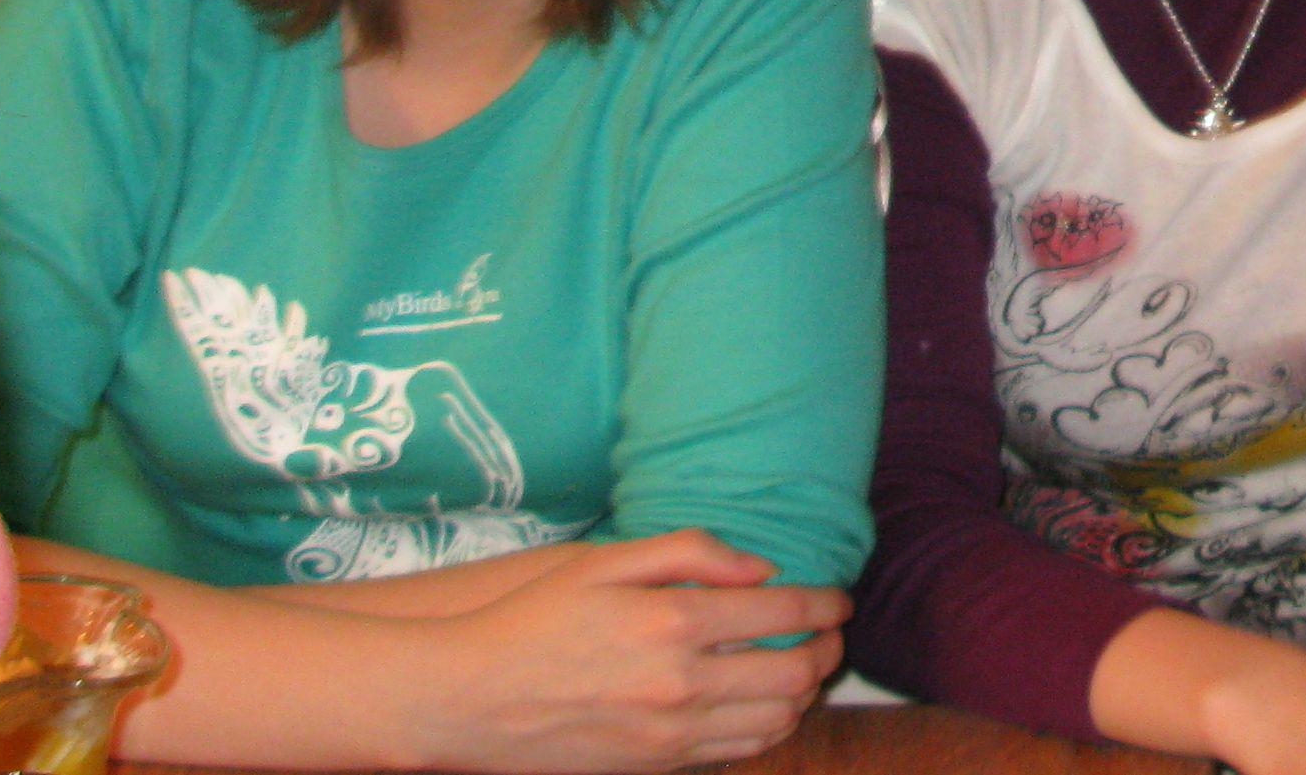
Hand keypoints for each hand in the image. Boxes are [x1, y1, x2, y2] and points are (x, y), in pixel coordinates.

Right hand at [413, 529, 846, 770]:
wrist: (468, 700)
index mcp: (672, 620)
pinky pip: (735, 754)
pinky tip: (763, 706)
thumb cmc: (533, 619)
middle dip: (826, 650)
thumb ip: (689, 553)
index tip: (837, 598)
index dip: (823, 603)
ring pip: (773, 721)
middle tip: (831, 633)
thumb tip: (760, 567)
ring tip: (803, 668)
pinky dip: (766, 729)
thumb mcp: (604, 560)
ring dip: (803, 693)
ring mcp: (668, 735)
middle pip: (793, 672)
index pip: (782, 610)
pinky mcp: (653, 767)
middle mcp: (680, 683)